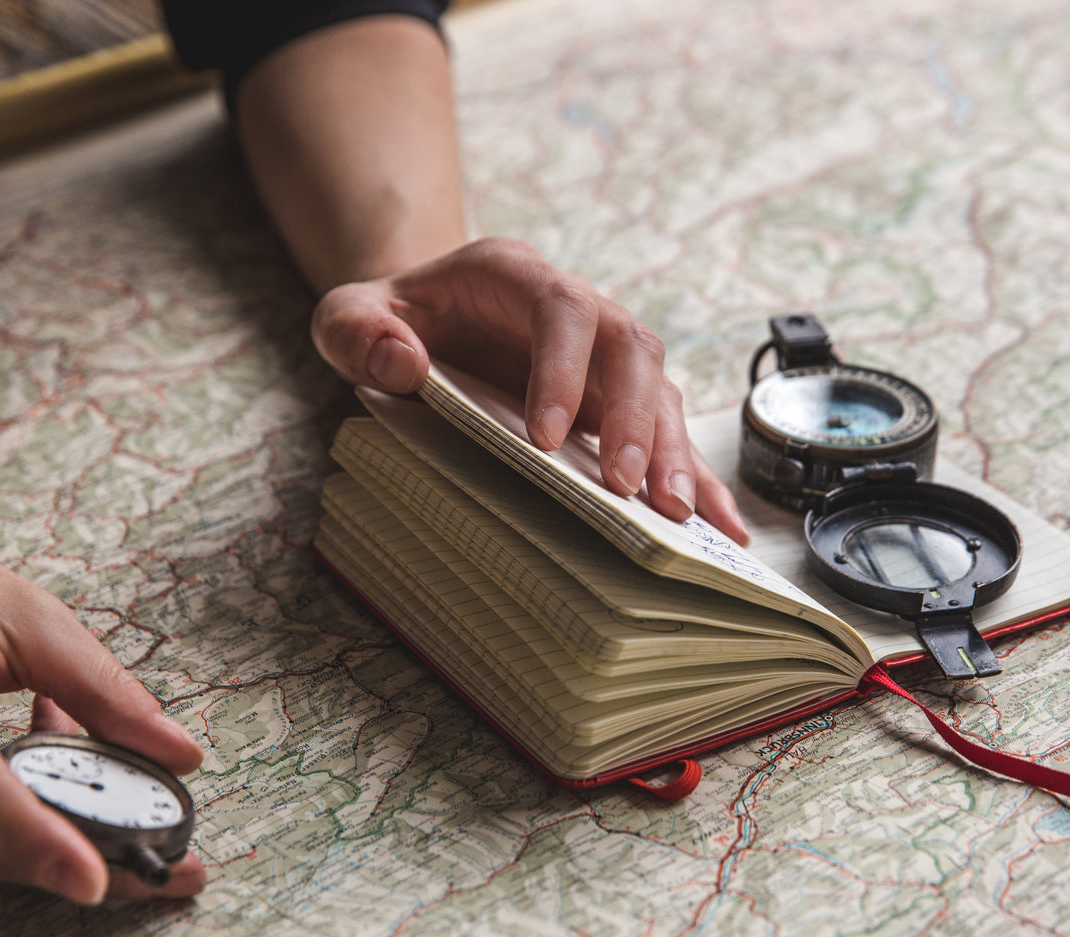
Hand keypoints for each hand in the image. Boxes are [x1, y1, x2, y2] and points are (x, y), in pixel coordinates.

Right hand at [0, 481, 205, 902]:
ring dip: (47, 825)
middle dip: (77, 856)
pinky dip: (5, 815)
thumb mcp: (31, 614)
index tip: (92, 878)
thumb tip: (181, 757)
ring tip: (86, 757)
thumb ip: (105, 689)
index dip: (24, 829)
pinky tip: (29, 756)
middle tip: (172, 870)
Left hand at [310, 238, 749, 544]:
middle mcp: (575, 311)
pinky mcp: (614, 404)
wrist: (418, 323)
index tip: (546, 438)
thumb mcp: (347, 315)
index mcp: (512, 275)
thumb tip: (403, 363)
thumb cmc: (388, 321)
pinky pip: (667, 435)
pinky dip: (699, 478)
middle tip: (627, 488)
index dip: (563, 368)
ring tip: (678, 518)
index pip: (561, 308)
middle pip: (632, 348)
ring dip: (673, 452)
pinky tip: (723, 528)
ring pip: (661, 391)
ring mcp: (601, 360)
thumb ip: (356, 330)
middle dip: (636, 418)